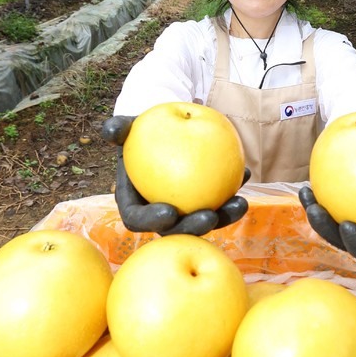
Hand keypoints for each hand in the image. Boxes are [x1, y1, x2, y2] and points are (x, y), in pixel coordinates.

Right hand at [102, 115, 249, 235]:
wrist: (161, 132)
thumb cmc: (140, 132)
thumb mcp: (127, 127)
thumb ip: (117, 129)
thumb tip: (109, 130)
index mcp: (134, 203)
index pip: (138, 219)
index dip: (153, 221)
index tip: (170, 211)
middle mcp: (159, 213)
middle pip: (176, 229)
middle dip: (195, 228)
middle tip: (210, 217)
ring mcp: (184, 209)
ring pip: (204, 220)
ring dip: (225, 216)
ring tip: (241, 203)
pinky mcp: (205, 200)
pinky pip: (221, 200)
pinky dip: (234, 189)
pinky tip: (246, 174)